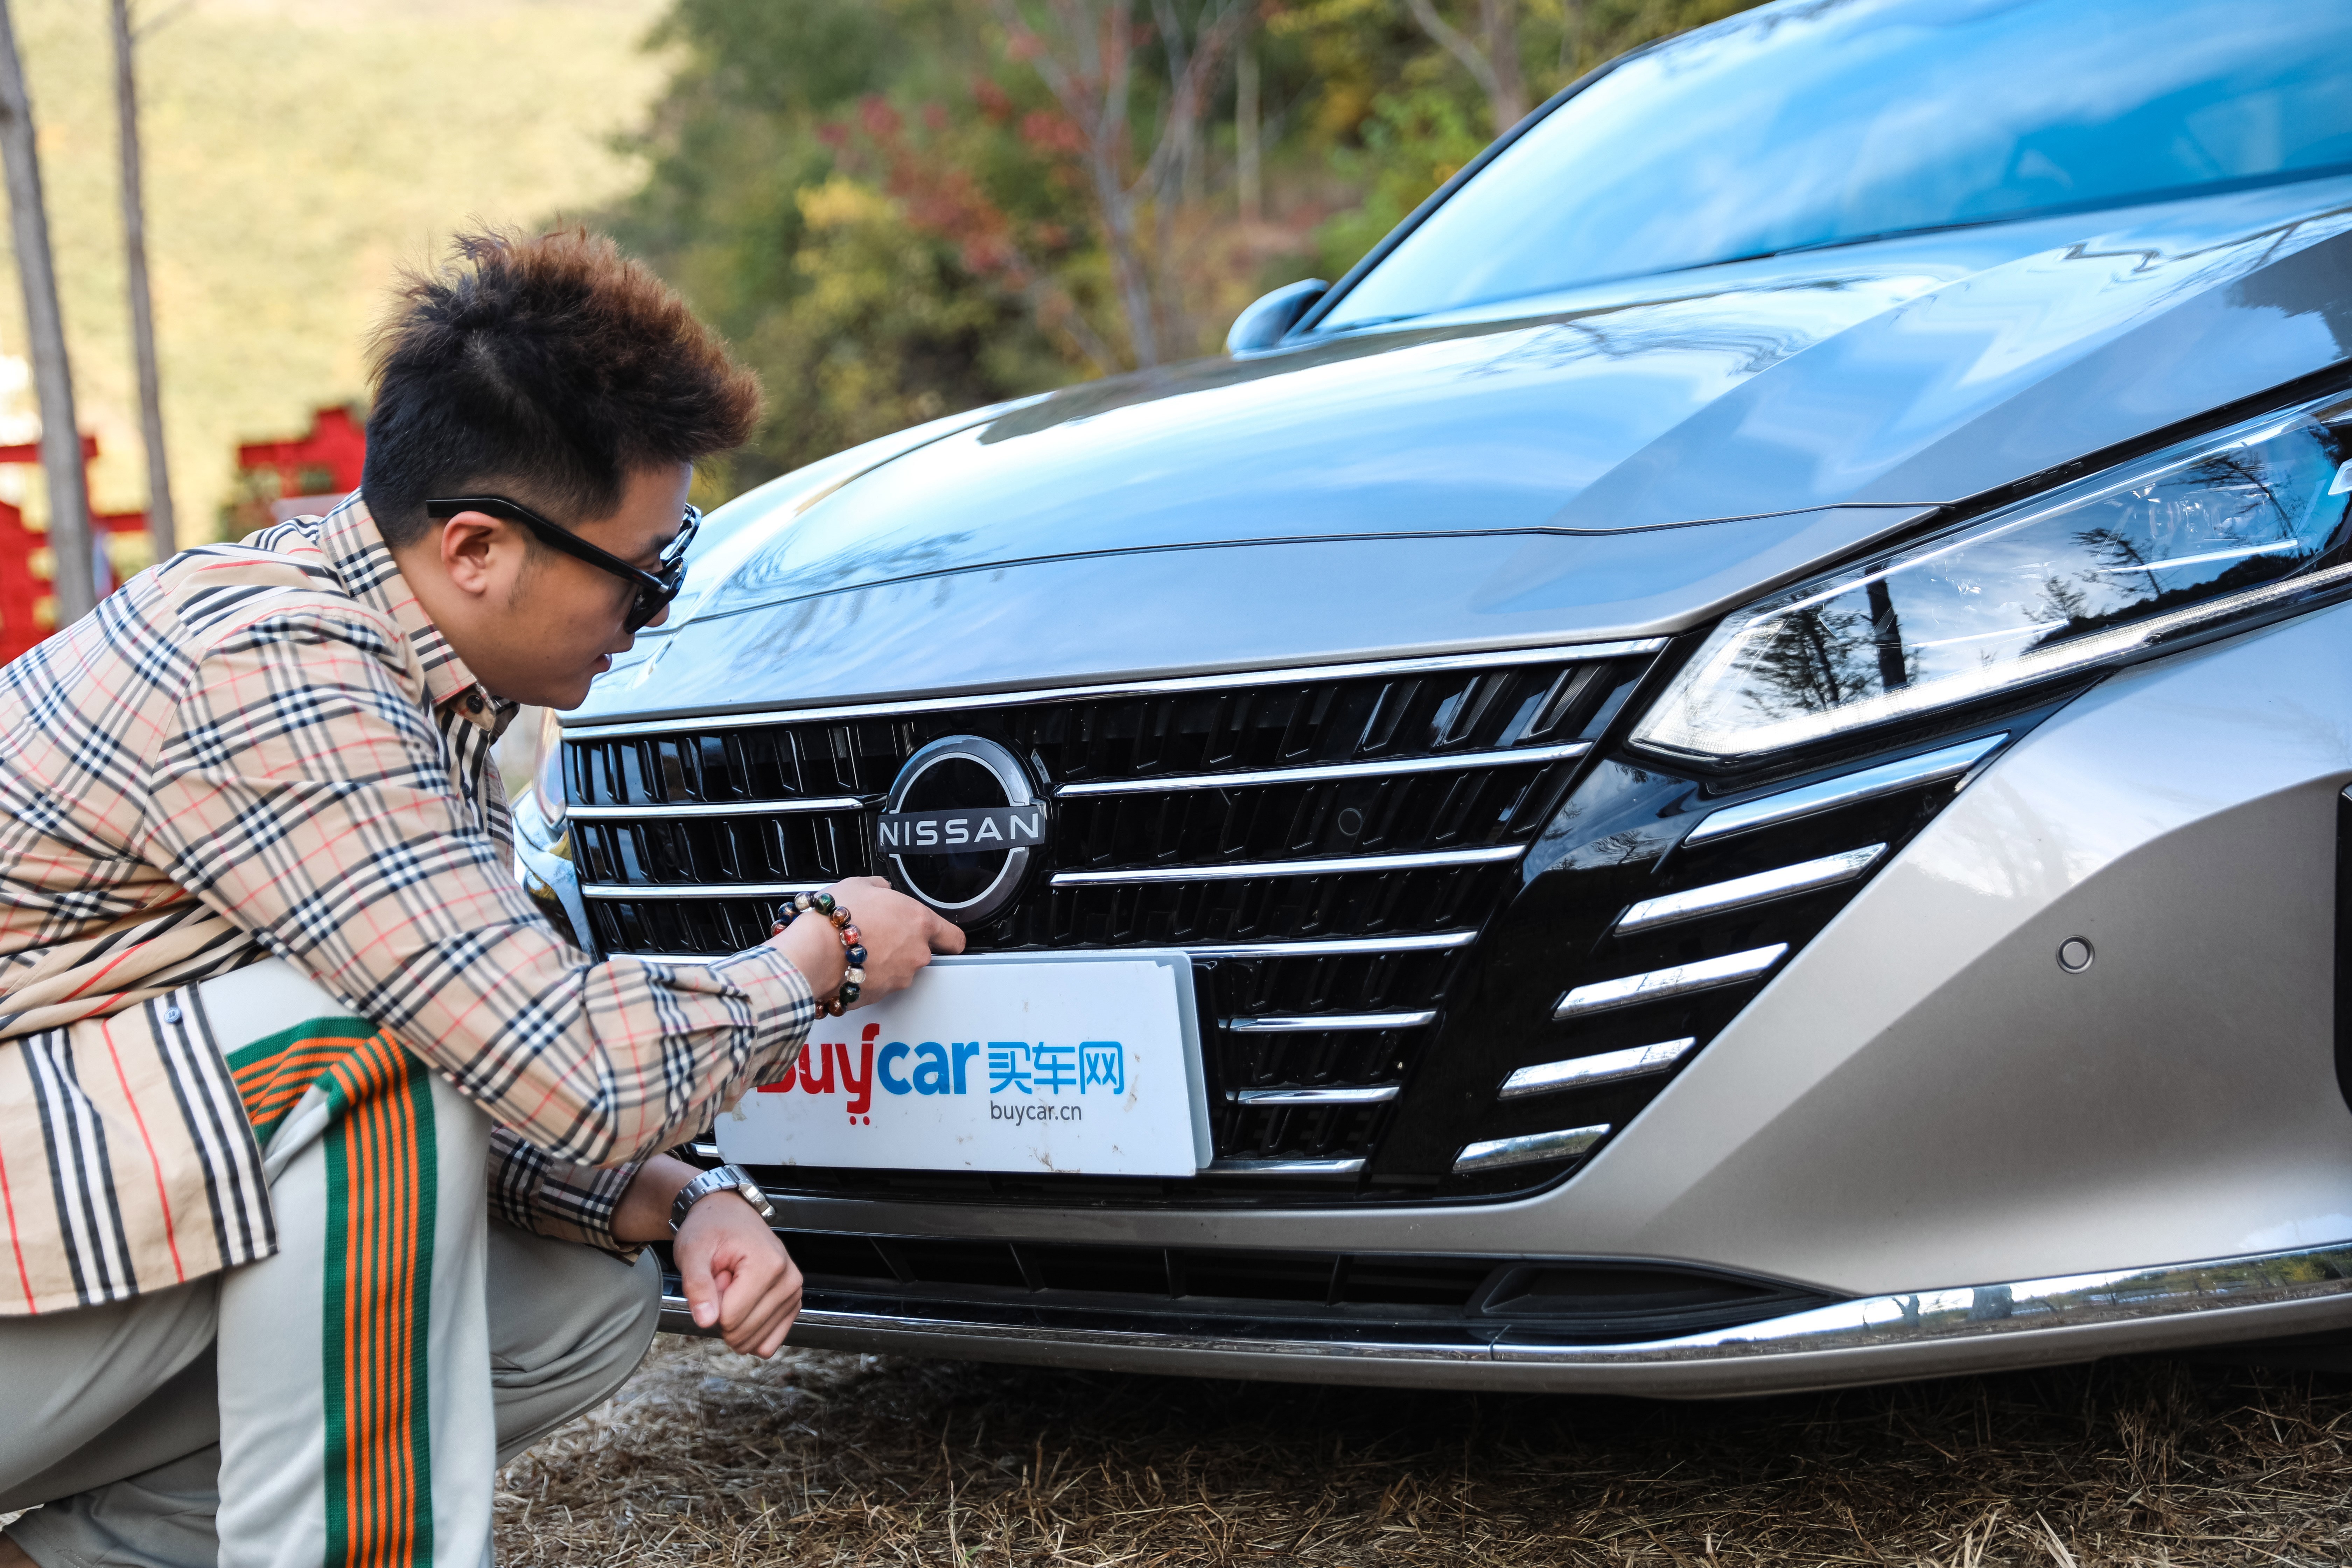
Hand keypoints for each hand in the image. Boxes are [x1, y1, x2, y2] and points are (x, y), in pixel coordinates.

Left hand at [674, 1186, 801, 1356]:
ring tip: (733, 1288)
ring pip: (756, 1341)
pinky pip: (770, 1342)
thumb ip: (697, 1286)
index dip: (710, 1304)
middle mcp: (789, 1280)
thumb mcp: (693, 1251)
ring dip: (735, 1321)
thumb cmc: (711, 1230)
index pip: (730, 1318)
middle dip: (722, 1314)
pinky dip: (751, 1332)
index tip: (715, 1276)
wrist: (728, 1215)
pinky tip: (745, 1304)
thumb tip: (705, 1321)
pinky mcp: (792, 1304)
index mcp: (768, 1264)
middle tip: (722, 1281)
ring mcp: (794, 1293)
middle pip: (743, 1332)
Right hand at [768, 876, 963, 1007]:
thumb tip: (885, 890)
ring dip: (886, 960)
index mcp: (919, 921)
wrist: (812, 952)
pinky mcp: (881, 995)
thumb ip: (882, 888)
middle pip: (923, 952)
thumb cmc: (835, 919)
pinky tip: (850, 962)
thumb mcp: (860, 884)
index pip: (954, 938)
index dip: (948, 938)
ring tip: (859, 947)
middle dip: (905, 945)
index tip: (942, 938)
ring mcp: (900, 977)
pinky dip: (870, 975)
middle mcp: (916, 952)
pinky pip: (880, 983)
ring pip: (901, 969)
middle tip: (880, 934)